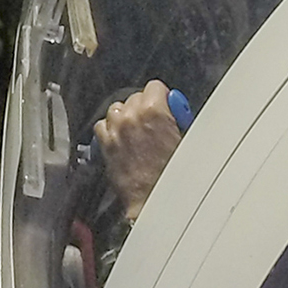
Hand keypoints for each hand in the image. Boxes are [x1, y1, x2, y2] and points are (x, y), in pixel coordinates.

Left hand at [94, 80, 182, 222]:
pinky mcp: (105, 145)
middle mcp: (131, 116)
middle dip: (144, 108)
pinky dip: (110, 130)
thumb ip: (176, 119)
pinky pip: (102, 125)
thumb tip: (173, 111)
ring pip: (117, 109)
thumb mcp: (184, 140)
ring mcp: (116, 130)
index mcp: (154, 111)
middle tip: (153, 124)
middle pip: (135, 97)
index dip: (162, 97)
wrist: (155, 201)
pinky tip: (121, 140)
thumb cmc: (173, 176)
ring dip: (126, 117)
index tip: (165, 106)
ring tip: (137, 133)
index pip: (155, 87)